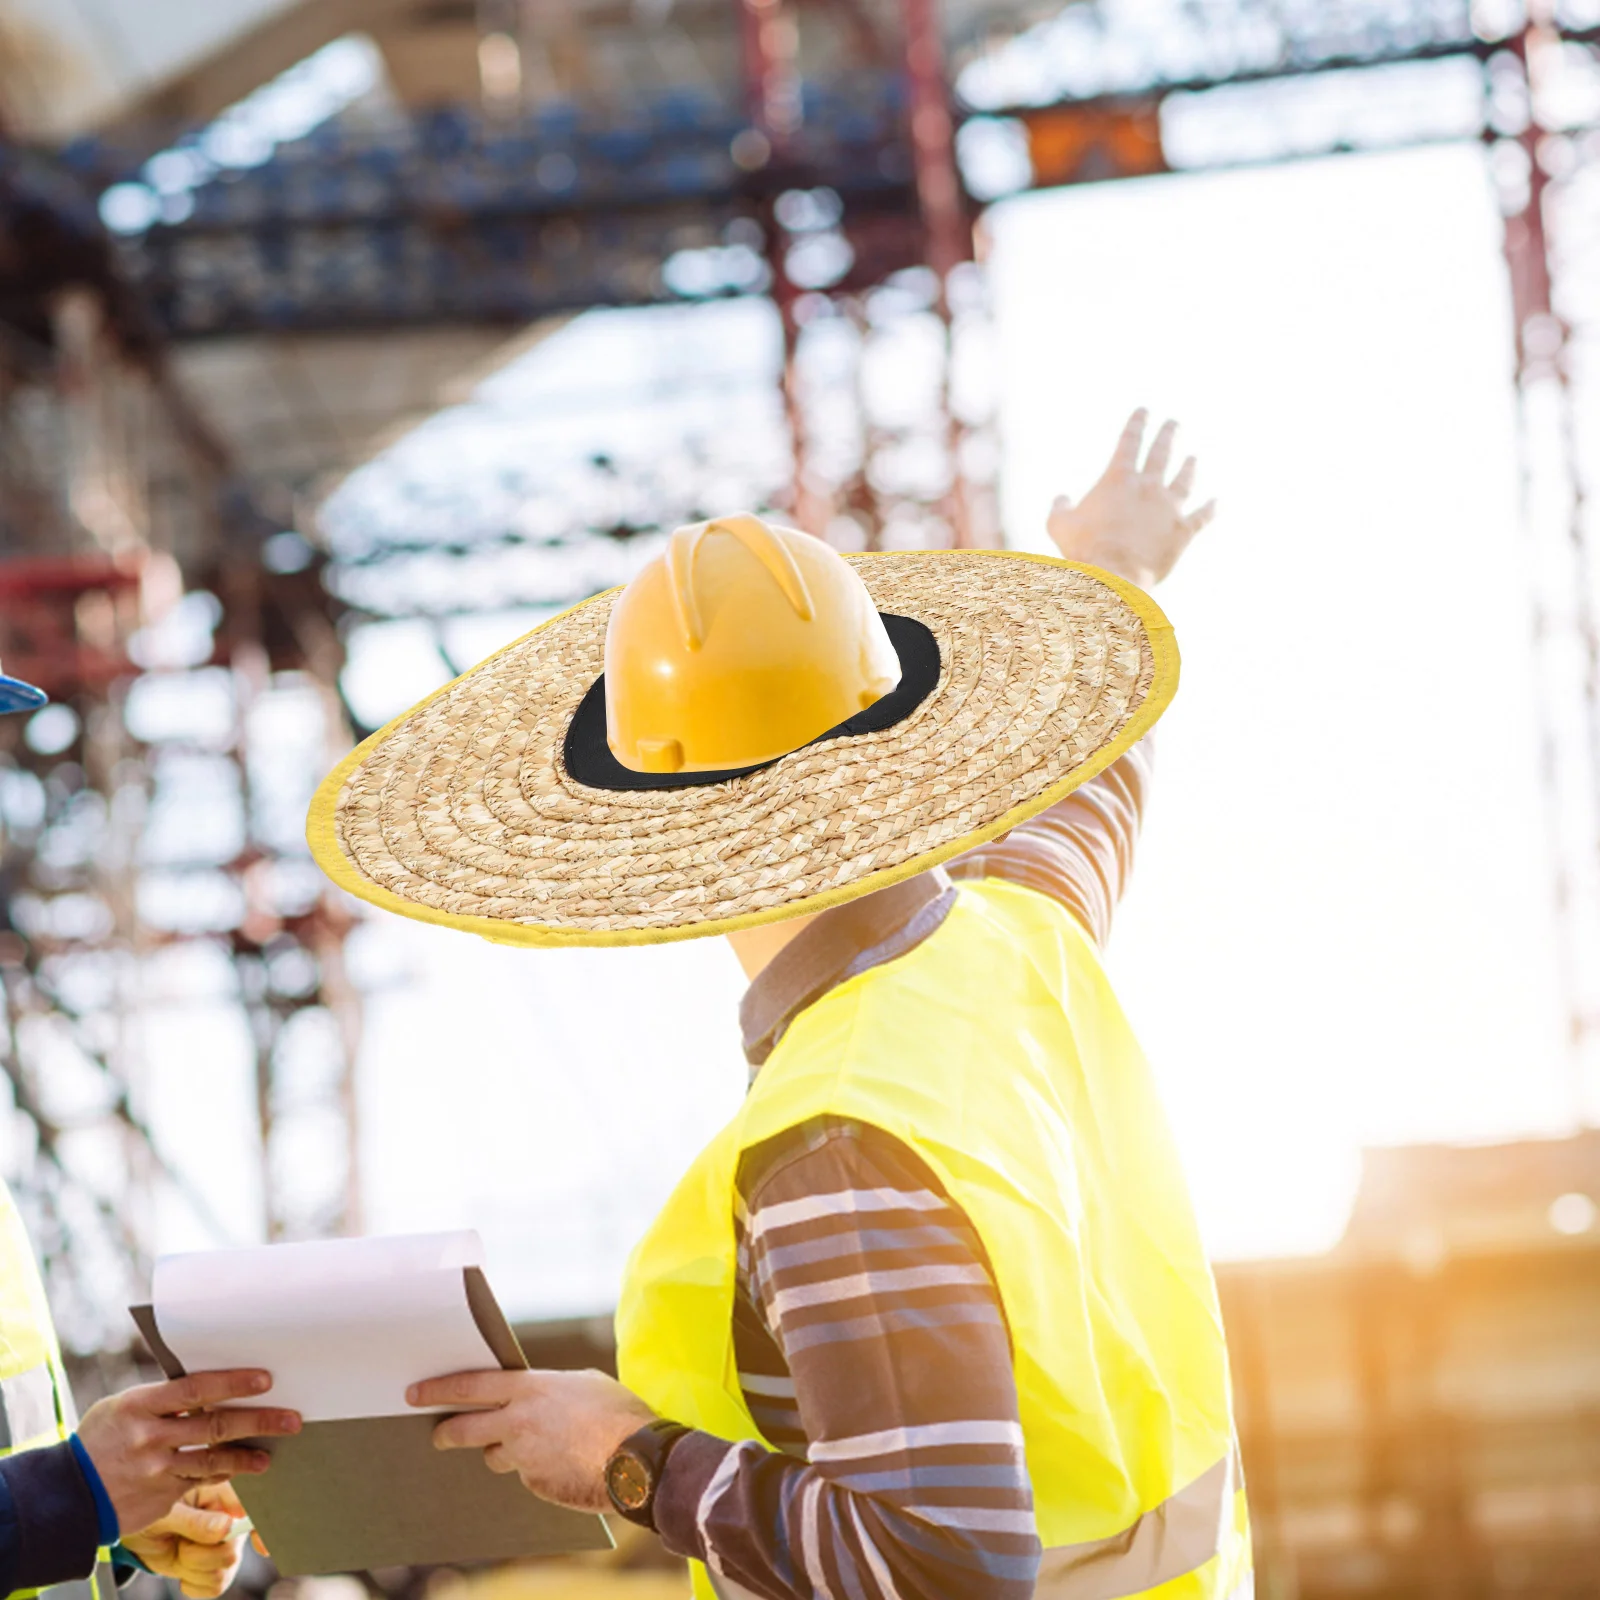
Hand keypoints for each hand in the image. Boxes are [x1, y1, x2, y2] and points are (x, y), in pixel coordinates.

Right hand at [76, 1371, 299, 1535]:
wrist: (66, 1493)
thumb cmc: (101, 1439)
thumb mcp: (124, 1407)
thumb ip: (164, 1397)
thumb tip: (213, 1381)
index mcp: (140, 1404)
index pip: (196, 1388)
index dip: (234, 1382)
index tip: (266, 1378)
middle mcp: (149, 1437)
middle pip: (214, 1424)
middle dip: (258, 1420)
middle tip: (291, 1418)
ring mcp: (154, 1470)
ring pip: (212, 1460)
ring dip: (247, 1455)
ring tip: (272, 1451)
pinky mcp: (159, 1497)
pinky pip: (200, 1483)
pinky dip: (225, 1475)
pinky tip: (246, 1469)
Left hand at [121, 1484, 248, 1599]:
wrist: (134, 1534)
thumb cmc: (149, 1512)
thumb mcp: (165, 1515)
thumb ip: (195, 1521)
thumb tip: (227, 1528)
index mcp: (222, 1492)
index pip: (250, 1508)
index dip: (260, 1528)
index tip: (263, 1547)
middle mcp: (229, 1518)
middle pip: (232, 1550)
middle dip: (199, 1555)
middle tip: (180, 1542)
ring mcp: (224, 1543)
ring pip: (223, 1571)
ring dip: (193, 1568)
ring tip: (178, 1551)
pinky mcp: (215, 1566)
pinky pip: (215, 1586)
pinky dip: (194, 1584)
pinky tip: (182, 1570)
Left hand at [408, 1369, 655, 1512]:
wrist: (636, 1458)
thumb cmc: (617, 1412)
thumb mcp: (582, 1383)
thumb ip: (548, 1390)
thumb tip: (535, 1398)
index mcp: (529, 1389)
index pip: (469, 1386)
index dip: (438, 1389)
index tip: (414, 1393)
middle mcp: (518, 1423)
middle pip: (465, 1428)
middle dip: (446, 1432)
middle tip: (437, 1435)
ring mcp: (524, 1458)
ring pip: (495, 1456)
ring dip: (503, 1451)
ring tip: (529, 1446)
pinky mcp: (534, 1484)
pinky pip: (526, 1475)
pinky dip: (537, 1468)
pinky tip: (562, 1462)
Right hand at [1047, 409, 1214, 588]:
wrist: (1113, 576)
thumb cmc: (1082, 549)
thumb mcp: (1059, 525)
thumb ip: (1060, 508)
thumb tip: (1060, 499)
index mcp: (1119, 479)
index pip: (1130, 442)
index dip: (1137, 424)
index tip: (1144, 410)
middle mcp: (1148, 487)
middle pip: (1162, 453)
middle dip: (1168, 435)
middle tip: (1174, 423)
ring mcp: (1169, 508)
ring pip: (1184, 480)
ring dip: (1189, 467)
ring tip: (1193, 458)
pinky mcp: (1182, 532)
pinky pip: (1201, 517)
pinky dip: (1210, 509)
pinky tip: (1217, 502)